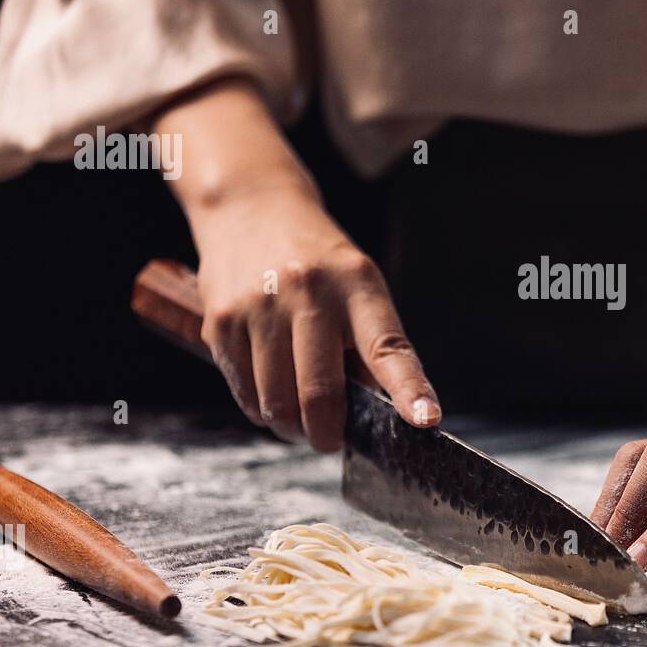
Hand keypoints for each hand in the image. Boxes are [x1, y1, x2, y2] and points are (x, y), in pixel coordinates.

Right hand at [153, 77, 439, 450]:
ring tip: (300, 415)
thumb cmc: (317, 261)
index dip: (408, 390)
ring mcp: (259, 307)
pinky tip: (271, 391)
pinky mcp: (221, 323)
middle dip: (328, 434)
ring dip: (292, 427)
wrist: (251, 207)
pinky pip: (245, 395)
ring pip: (278, 404)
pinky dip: (262, 409)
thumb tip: (380, 414)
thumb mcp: (358, 285)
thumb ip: (369, 344)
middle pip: (320, 394)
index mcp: (357, 284)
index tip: (426, 420)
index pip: (387, 347)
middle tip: (332, 439)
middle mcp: (308, 293)